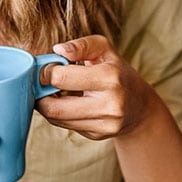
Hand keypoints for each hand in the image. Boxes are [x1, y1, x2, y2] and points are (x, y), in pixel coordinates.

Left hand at [36, 34, 157, 140]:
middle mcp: (109, 104)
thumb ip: (81, 45)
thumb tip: (58, 50)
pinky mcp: (97, 135)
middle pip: (54, 108)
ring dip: (47, 106)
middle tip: (41, 84)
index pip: (61, 78)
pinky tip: (66, 103)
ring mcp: (104, 124)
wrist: (140, 106)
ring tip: (52, 92)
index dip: (46, 72)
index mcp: (110, 78)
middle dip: (40, 95)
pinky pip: (66, 126)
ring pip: (57, 119)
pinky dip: (59, 114)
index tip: (46, 69)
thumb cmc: (118, 72)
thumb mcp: (105, 50)